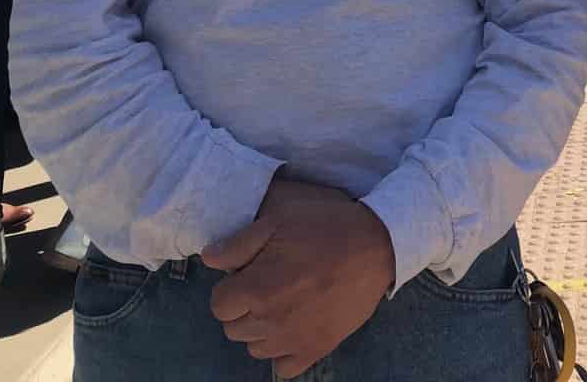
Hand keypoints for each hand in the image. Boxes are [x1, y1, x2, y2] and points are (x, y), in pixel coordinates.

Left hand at [203, 175, 395, 377]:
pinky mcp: (315, 350)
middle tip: (268, 282)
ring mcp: (293, 341)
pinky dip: (282, 351)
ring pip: (255, 347)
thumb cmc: (325, 227)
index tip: (249, 272)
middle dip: (243, 306)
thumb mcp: (280, 219)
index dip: (231, 286)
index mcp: (257, 289)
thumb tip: (209, 258)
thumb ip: (238, 243)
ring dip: (260, 328)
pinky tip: (294, 326)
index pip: (219, 304)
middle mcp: (270, 322)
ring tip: (283, 300)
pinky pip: (282, 367)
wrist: (376, 245)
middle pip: (233, 328)